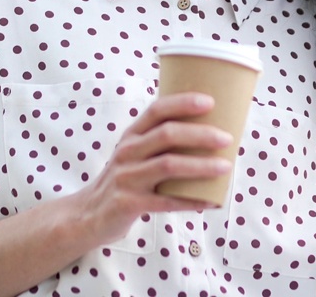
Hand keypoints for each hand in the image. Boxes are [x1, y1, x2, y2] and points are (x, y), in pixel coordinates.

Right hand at [67, 92, 231, 245]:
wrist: (89, 215)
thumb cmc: (126, 179)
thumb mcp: (134, 154)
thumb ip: (160, 142)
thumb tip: (210, 131)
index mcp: (132, 135)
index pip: (156, 110)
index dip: (183, 103)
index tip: (210, 102)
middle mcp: (127, 152)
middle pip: (167, 135)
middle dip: (200, 134)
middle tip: (226, 138)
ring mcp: (127, 177)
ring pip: (169, 165)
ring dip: (201, 165)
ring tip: (225, 167)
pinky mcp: (129, 203)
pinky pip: (166, 201)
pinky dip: (191, 200)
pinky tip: (211, 200)